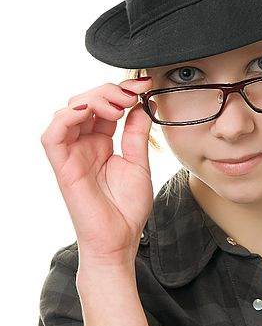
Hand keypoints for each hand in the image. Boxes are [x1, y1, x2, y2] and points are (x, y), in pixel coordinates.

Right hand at [41, 77, 155, 266]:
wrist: (120, 241)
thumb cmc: (127, 209)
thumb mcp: (138, 162)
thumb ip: (136, 133)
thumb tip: (142, 104)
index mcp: (101, 142)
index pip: (104, 106)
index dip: (122, 91)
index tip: (145, 85)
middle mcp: (84, 144)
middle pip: (86, 102)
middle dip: (109, 91)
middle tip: (132, 94)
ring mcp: (72, 154)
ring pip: (69, 111)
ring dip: (93, 99)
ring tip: (118, 106)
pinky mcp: (62, 166)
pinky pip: (52, 135)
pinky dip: (66, 117)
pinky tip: (89, 111)